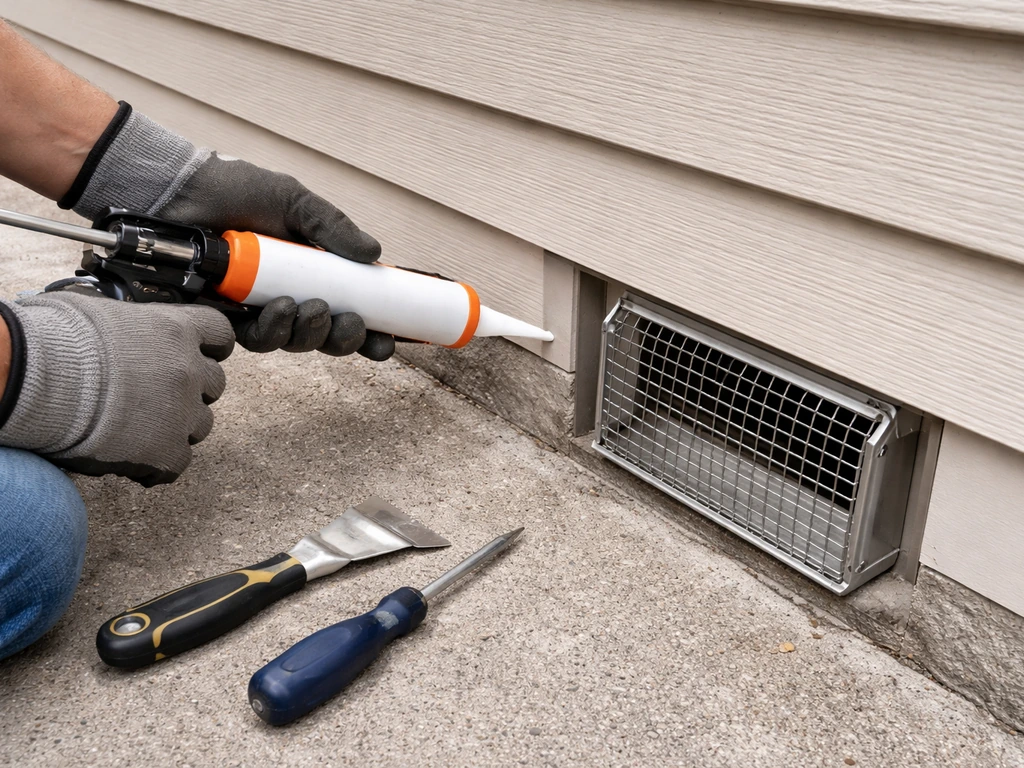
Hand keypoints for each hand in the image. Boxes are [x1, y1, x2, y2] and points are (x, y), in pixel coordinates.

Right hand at [0, 292, 234, 486]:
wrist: (43, 382)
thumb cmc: (59, 342)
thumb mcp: (103, 313)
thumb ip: (132, 326)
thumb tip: (124, 331)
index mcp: (176, 329)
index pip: (220, 335)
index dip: (212, 349)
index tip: (203, 356)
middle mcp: (188, 369)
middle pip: (214, 384)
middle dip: (192, 391)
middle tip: (159, 397)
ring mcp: (182, 411)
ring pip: (201, 425)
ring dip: (178, 428)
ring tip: (142, 429)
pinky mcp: (166, 451)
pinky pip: (178, 463)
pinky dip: (159, 464)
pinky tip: (135, 460)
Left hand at [60, 104, 393, 360]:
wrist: (178, 191)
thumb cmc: (233, 189)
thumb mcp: (293, 201)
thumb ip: (332, 227)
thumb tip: (375, 254)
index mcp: (310, 272)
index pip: (348, 310)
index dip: (370, 332)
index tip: (388, 341)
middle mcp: (286, 295)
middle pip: (325, 336)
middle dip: (344, 339)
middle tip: (351, 323)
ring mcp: (255, 310)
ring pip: (294, 342)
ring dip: (311, 334)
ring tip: (312, 309)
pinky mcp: (224, 318)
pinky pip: (255, 340)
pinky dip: (272, 330)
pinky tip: (278, 310)